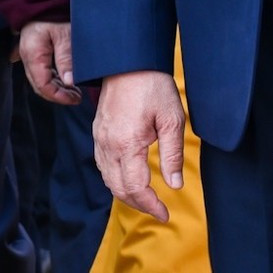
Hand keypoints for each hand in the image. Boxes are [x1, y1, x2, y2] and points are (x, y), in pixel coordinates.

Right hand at [14, 21, 81, 104]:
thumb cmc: (54, 12)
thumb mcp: (65, 35)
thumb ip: (66, 59)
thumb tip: (69, 83)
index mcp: (33, 54)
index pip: (43, 86)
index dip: (59, 97)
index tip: (75, 99)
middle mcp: (27, 56)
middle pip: (39, 85)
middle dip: (58, 94)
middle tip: (77, 96)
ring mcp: (28, 53)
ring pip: (39, 78)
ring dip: (56, 86)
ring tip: (74, 89)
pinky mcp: (32, 49)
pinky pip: (40, 69)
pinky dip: (52, 77)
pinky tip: (65, 78)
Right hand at [94, 69, 184, 221]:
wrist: (128, 60)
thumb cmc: (153, 86)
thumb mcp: (172, 120)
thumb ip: (172, 155)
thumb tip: (174, 185)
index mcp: (127, 143)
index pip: (135, 187)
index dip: (150, 205)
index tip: (165, 213)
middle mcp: (108, 143)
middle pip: (117, 187)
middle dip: (138, 204)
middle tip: (158, 209)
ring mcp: (100, 137)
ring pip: (107, 177)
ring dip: (125, 193)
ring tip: (145, 198)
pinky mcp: (98, 131)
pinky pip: (102, 163)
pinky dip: (114, 177)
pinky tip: (129, 177)